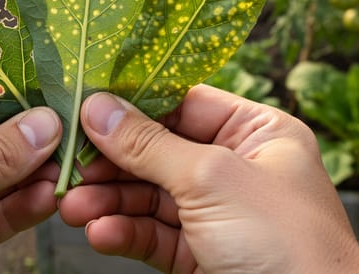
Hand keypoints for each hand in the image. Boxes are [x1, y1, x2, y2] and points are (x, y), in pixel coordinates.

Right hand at [59, 84, 358, 273]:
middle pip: (158, 151)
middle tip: (70, 164)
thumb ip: (150, 144)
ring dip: (109, 200)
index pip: (184, 104)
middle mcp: (238, 168)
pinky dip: (124, 232)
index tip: (85, 105)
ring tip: (73, 206)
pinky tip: (100, 233)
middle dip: (112, 162)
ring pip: (150, 196)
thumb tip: (99, 108)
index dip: (133, 105)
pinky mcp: (203, 254)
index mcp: (258, 133)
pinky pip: (154, 234)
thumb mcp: (212, 179)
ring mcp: (219, 214)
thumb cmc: (288, 244)